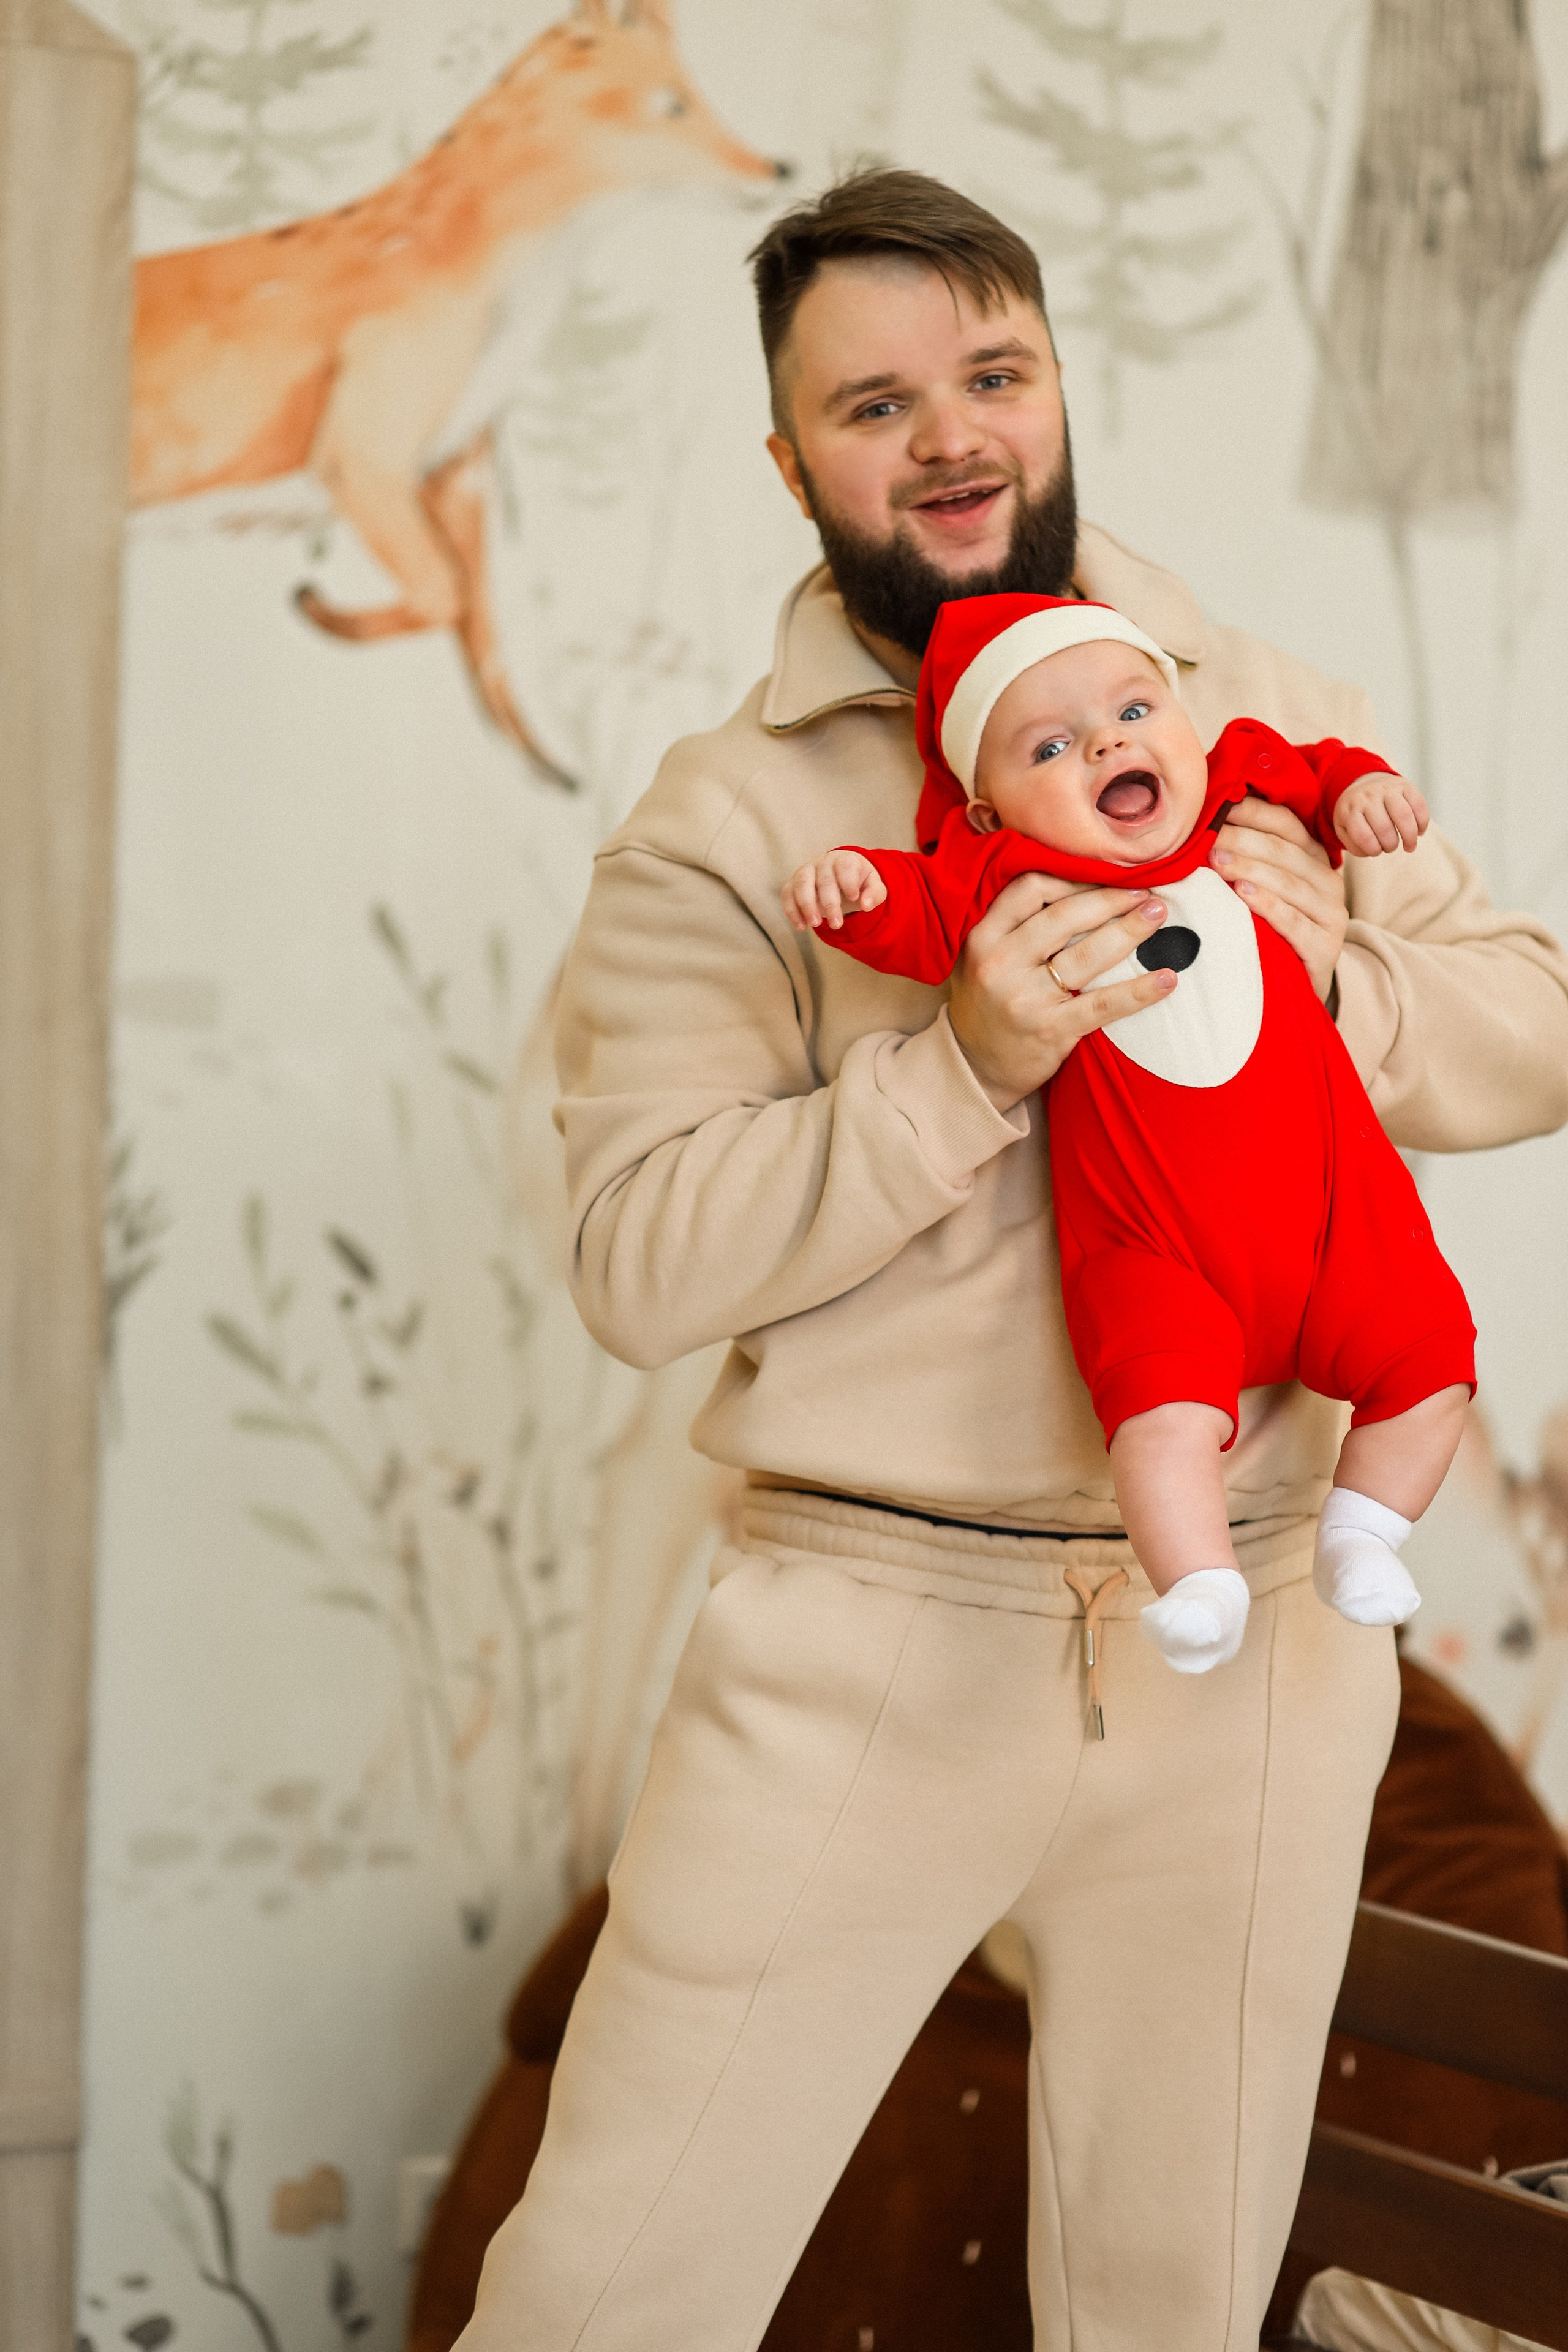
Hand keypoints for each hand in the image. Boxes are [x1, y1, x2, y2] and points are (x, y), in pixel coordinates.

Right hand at [783, 849, 887, 930]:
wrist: (840, 877)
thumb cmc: (858, 882)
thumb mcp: (873, 886)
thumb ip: (875, 894)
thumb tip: (866, 905)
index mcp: (845, 860)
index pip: (845, 866)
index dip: (848, 882)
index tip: (854, 898)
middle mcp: (823, 862)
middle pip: (824, 880)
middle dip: (830, 904)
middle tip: (837, 925)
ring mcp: (806, 871)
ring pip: (801, 884)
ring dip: (806, 905)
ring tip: (815, 925)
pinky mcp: (793, 883)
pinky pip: (787, 894)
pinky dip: (791, 911)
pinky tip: (801, 926)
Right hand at [948, 872, 1176, 1110]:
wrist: (973, 1069)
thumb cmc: (985, 1006)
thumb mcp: (980, 957)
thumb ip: (1014, 925)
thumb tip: (1078, 888)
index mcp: (983, 938)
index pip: (1030, 889)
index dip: (1072, 878)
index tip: (1103, 878)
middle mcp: (1000, 963)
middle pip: (1065, 915)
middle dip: (1111, 898)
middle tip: (1145, 891)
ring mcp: (1025, 998)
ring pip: (1087, 954)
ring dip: (1130, 930)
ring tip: (1158, 914)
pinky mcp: (1051, 1030)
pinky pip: (1103, 1004)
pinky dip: (1139, 991)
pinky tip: (1167, 979)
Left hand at [1210, 798, 1346, 1004]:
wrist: (1298, 987)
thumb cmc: (1272, 932)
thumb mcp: (1263, 890)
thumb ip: (1248, 858)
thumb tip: (1206, 824)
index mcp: (1315, 859)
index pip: (1287, 825)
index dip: (1255, 813)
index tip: (1220, 804)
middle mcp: (1328, 882)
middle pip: (1285, 851)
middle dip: (1244, 839)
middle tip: (1208, 834)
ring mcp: (1331, 915)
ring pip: (1289, 883)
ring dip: (1250, 868)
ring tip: (1217, 859)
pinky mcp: (1325, 947)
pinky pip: (1293, 920)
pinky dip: (1267, 905)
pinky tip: (1241, 893)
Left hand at [1334, 769, 1427, 856]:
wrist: (1365, 783)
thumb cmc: (1356, 813)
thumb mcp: (1344, 827)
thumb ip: (1353, 844)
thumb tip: (1370, 853)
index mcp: (1350, 809)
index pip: (1363, 836)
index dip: (1373, 850)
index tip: (1376, 852)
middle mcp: (1368, 797)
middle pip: (1384, 828)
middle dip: (1390, 845)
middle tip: (1390, 848)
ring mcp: (1387, 789)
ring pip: (1404, 816)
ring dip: (1409, 837)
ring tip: (1409, 847)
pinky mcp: (1405, 785)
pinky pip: (1419, 805)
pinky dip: (1422, 823)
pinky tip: (1419, 832)